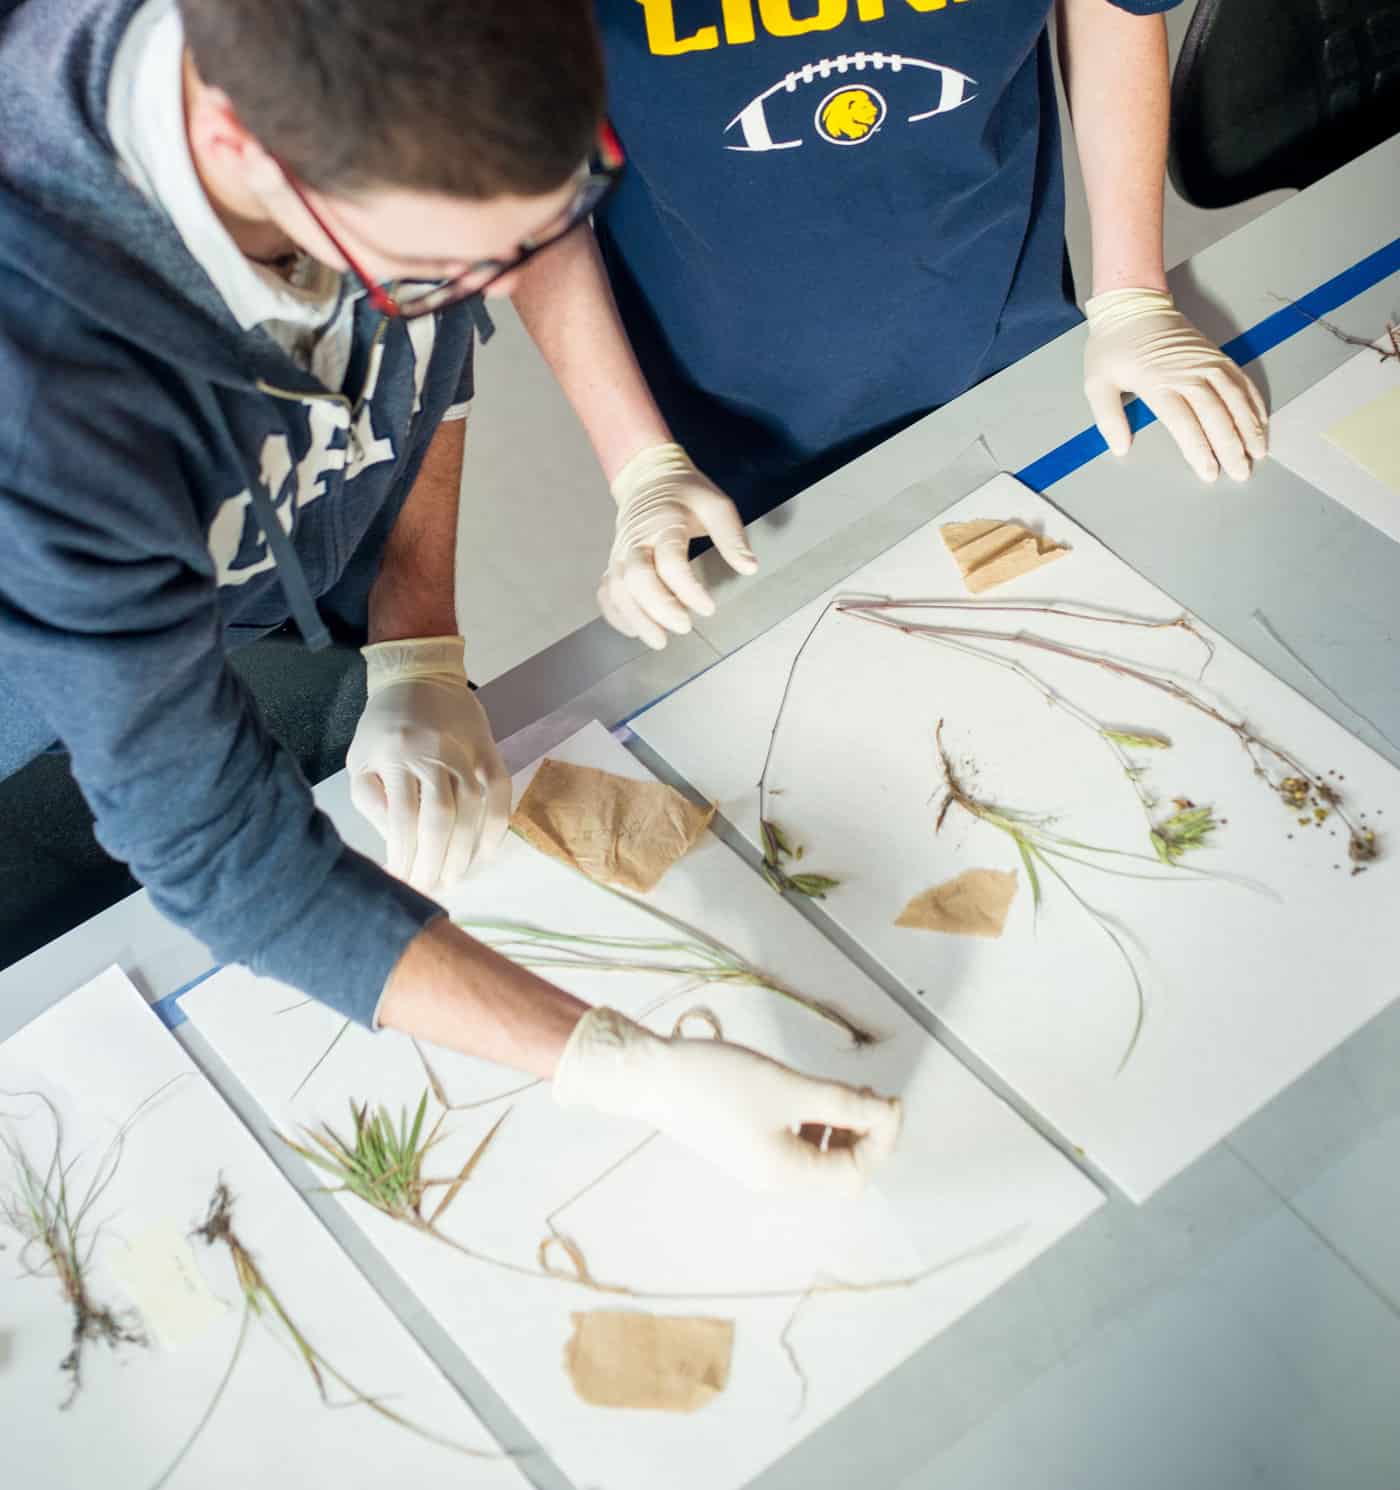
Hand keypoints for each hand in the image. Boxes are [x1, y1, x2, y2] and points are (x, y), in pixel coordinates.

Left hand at [347, 636, 509, 892]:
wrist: (420, 674)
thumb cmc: (384, 725)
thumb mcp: (361, 760)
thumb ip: (373, 803)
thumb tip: (398, 845)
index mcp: (396, 754)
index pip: (402, 816)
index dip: (403, 855)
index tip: (400, 882)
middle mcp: (435, 752)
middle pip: (441, 818)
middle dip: (434, 861)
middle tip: (428, 889)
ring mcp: (468, 751)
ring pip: (474, 810)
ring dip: (464, 852)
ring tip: (452, 879)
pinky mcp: (490, 750)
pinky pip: (501, 794)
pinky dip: (496, 828)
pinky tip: (485, 855)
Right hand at [553, 1007, 901, 1193]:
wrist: (651, 1075)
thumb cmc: (719, 1081)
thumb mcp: (789, 1088)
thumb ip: (844, 1104)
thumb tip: (888, 1113)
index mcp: (787, 1174)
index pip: (856, 1172)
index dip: (882, 1138)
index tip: (891, 1100)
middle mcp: (775, 1179)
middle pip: (841, 1172)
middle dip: (865, 1135)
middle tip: (870, 1095)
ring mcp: (760, 1165)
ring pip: (821, 1158)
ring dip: (842, 1128)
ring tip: (843, 1093)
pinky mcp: (748, 1146)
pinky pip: (798, 1145)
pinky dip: (816, 1124)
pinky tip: (811, 1097)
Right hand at [599, 443, 758, 649]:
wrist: (648, 480)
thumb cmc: (685, 495)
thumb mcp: (716, 505)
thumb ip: (732, 536)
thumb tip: (749, 567)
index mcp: (664, 522)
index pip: (670, 559)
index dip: (687, 588)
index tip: (709, 608)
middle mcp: (636, 539)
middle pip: (636, 576)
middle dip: (658, 607)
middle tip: (683, 627)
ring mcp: (620, 553)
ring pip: (617, 589)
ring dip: (636, 617)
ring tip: (660, 640)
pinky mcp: (613, 564)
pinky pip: (606, 592)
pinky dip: (616, 614)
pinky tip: (636, 629)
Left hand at [1083, 288, 1267, 482]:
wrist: (1131, 304)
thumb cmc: (1112, 346)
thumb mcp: (1096, 382)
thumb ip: (1108, 417)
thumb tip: (1120, 448)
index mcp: (1157, 382)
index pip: (1184, 422)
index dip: (1199, 449)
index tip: (1209, 472)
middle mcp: (1187, 372)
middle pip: (1216, 414)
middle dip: (1231, 446)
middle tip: (1241, 472)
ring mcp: (1206, 362)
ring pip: (1235, 398)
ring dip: (1249, 426)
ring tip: (1259, 452)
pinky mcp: (1216, 355)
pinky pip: (1241, 380)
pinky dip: (1253, 401)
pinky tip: (1260, 420)